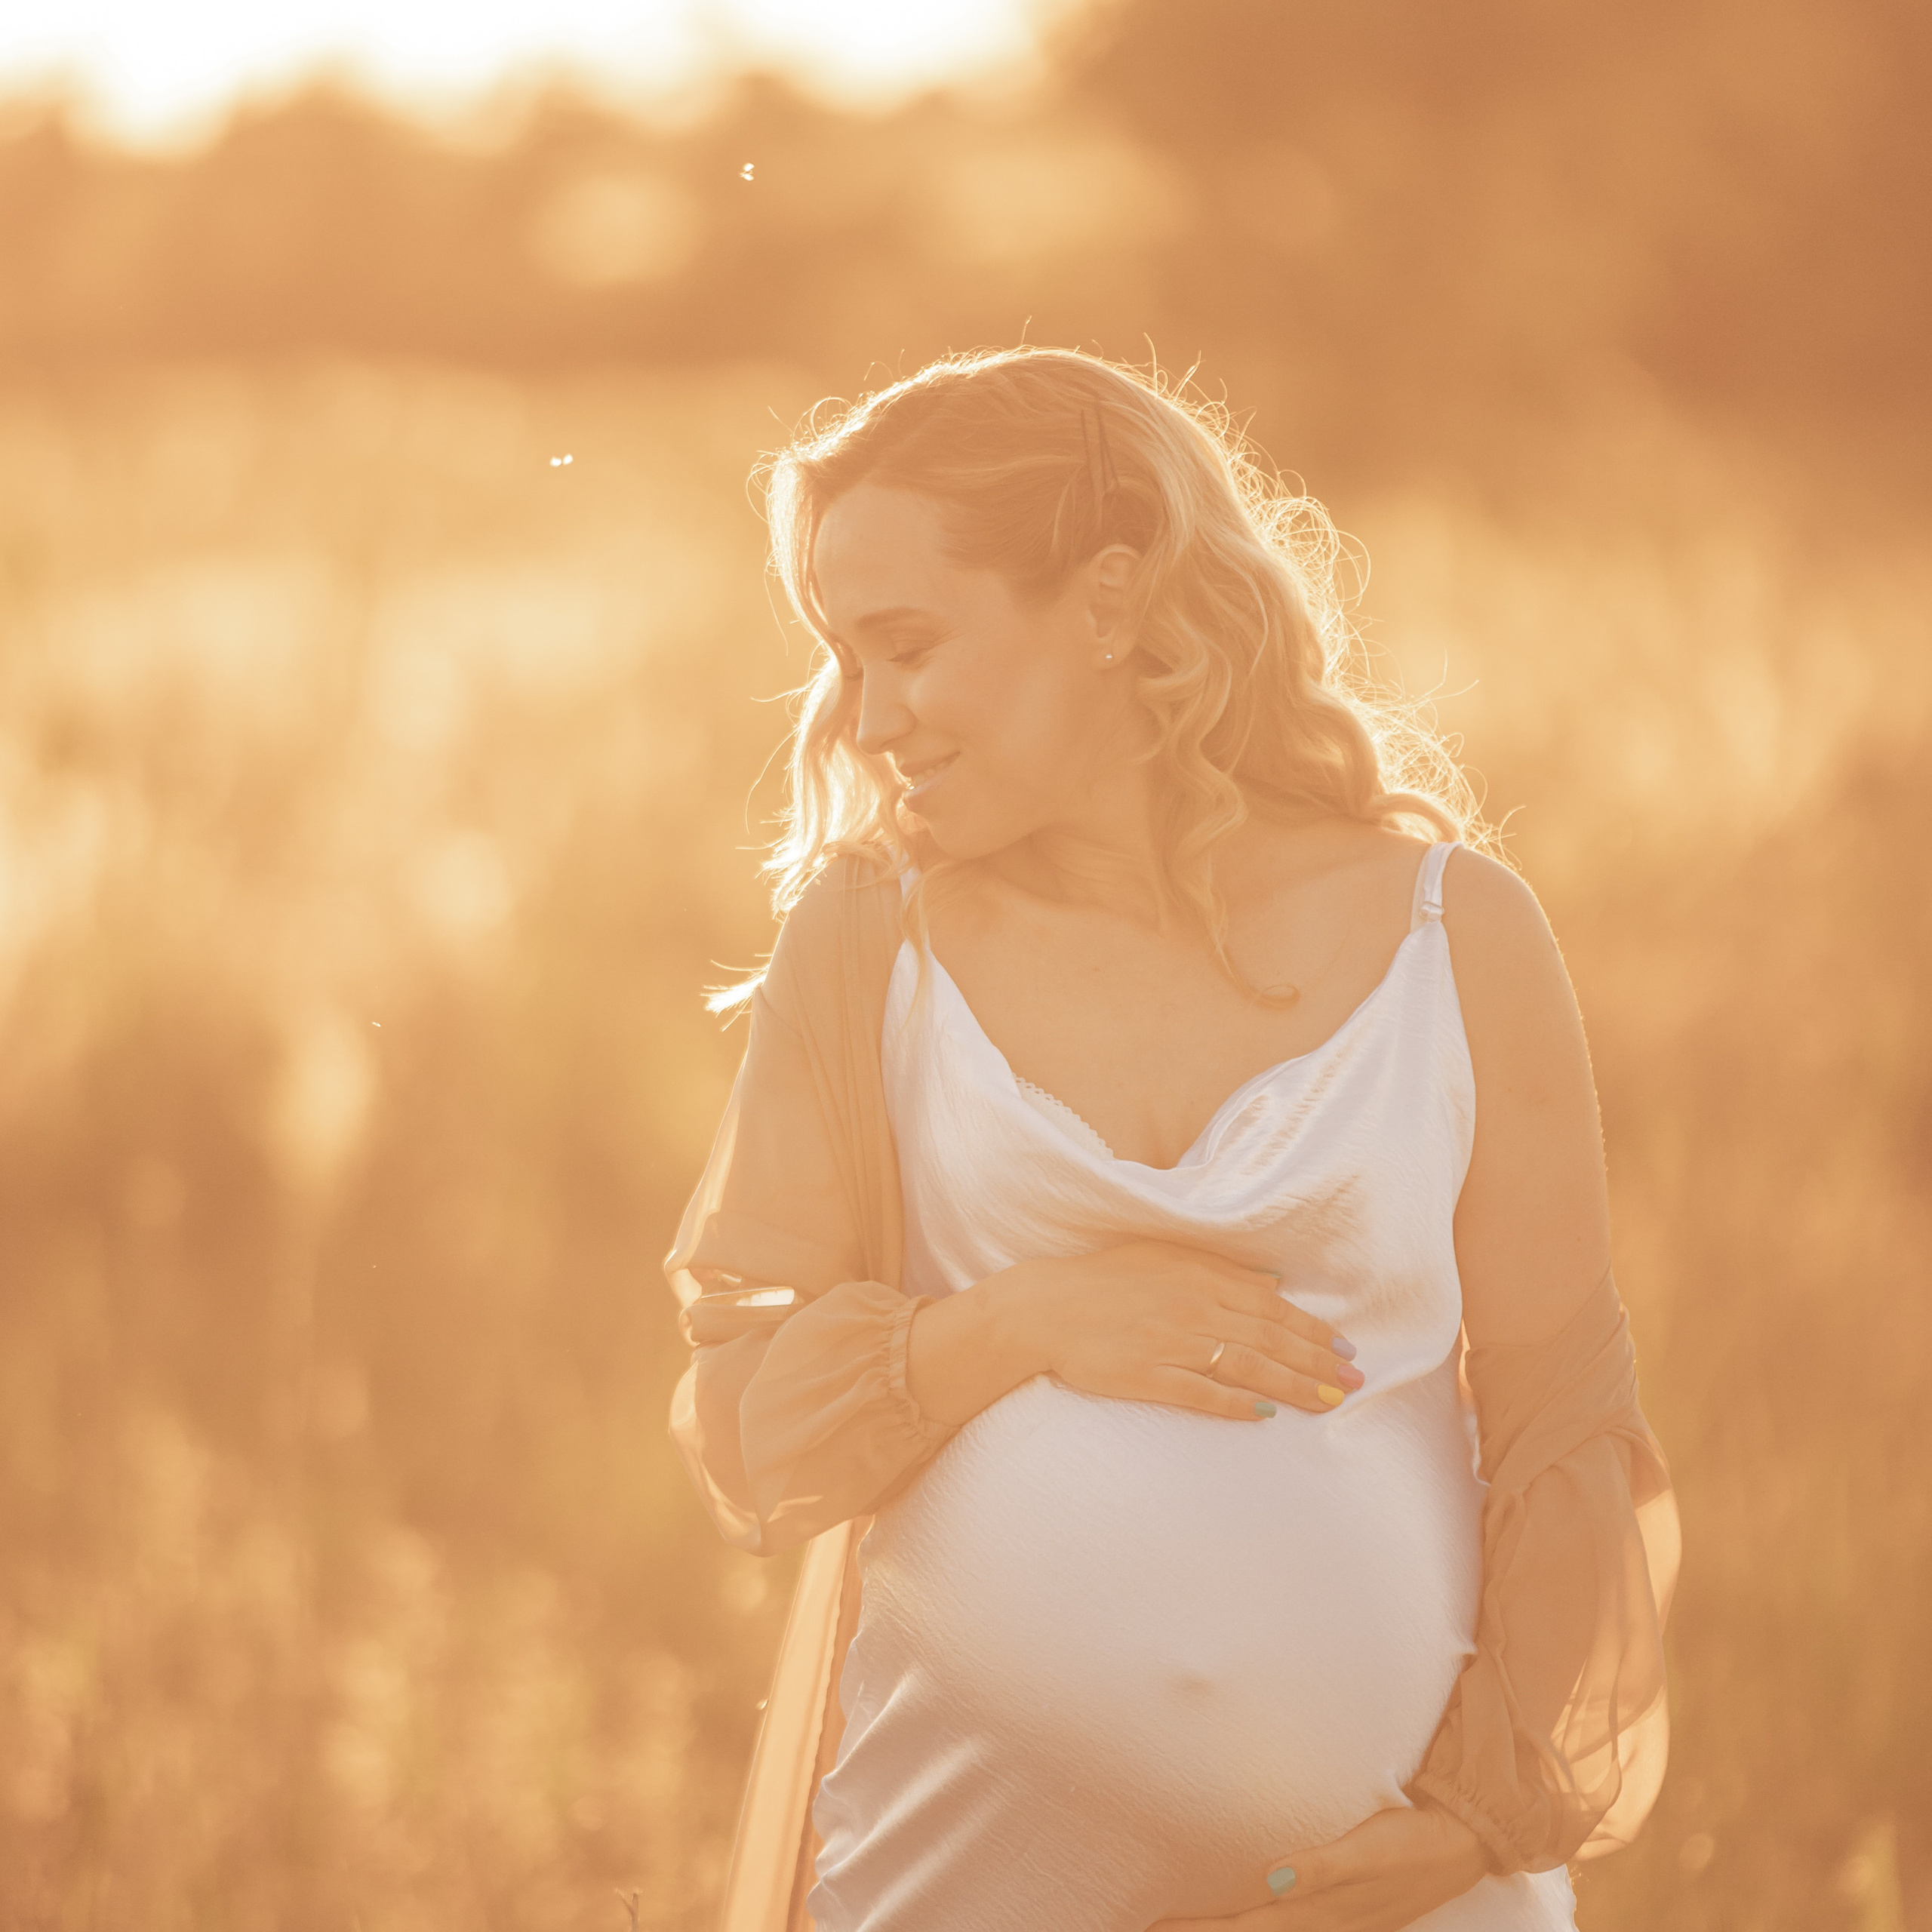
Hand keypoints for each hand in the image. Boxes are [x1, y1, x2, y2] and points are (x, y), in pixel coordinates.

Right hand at [1018, 1239, 1362, 1420]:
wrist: (1045, 1308)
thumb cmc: (1103, 1279)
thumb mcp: (1163, 1255)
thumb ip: (1220, 1268)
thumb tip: (1272, 1282)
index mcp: (1198, 1276)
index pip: (1271, 1307)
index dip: (1312, 1329)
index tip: (1344, 1348)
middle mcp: (1193, 1308)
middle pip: (1270, 1338)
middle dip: (1318, 1362)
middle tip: (1354, 1382)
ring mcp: (1172, 1344)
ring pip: (1248, 1366)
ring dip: (1294, 1386)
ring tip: (1328, 1402)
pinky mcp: (1149, 1376)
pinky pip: (1203, 1394)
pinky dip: (1237, 1405)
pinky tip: (1265, 1415)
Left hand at [1154, 1804, 1489, 1931]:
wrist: (1462, 1843)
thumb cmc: (1411, 1842)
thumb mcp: (1368, 1850)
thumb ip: (1321, 1868)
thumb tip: (1272, 1880)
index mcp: (1317, 1912)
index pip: (1243, 1929)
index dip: (1198, 1930)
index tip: (1155, 1926)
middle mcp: (1320, 1924)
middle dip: (1201, 1931)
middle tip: (1151, 1925)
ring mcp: (1334, 1922)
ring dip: (1227, 1928)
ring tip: (1184, 1923)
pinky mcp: (1345, 1913)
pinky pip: (1288, 1925)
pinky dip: (1257, 1923)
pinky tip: (1252, 1914)